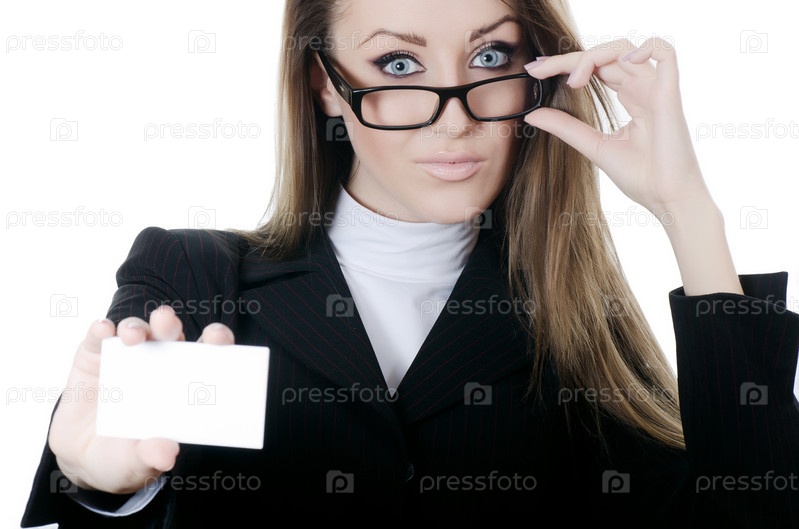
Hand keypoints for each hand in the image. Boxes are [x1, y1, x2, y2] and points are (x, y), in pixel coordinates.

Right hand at [49, 306, 234, 493]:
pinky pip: (97, 338)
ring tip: (132, 336)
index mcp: (184, 382)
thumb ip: (152, 455)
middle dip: (170, 325)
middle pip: (170, 334)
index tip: (216, 336)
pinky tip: (102, 330)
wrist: (85, 459)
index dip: (215, 341)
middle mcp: (159, 361)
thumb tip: (166, 454)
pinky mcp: (94, 355)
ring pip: (136, 331)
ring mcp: (126, 355)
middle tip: (167, 322)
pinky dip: (100, 331)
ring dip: (135, 328)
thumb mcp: (139, 462)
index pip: (207, 354)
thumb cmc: (127, 454)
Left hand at [524, 37, 714, 219]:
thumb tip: (532, 114)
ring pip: (627, 50)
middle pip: (606, 54)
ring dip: (594, 56)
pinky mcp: (670, 96)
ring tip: (573, 81)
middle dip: (569, 58)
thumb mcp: (593, 146)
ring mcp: (657, 90)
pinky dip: (644, 48)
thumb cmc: (641, 177)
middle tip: (538, 69)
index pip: (597, 67)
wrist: (668, 201)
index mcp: (630, 97)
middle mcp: (643, 88)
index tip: (534, 71)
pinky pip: (666, 54)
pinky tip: (620, 65)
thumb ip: (566, 127)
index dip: (565, 64)